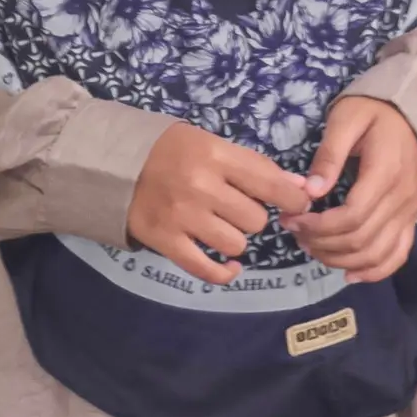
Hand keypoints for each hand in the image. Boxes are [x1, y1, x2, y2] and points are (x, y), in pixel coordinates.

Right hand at [126, 123, 313, 284]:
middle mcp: (201, 186)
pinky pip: (208, 269)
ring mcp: (183, 216)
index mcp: (214, 154)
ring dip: (235, 239)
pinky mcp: (166, 241)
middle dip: (252, 215)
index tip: (297, 203)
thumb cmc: (172, 150)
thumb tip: (300, 188)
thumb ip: (254, 166)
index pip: (269, 183)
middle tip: (235, 207)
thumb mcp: (212, 144)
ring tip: (221, 226)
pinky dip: (224, 272)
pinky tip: (230, 265)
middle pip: (255, 218)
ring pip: (236, 244)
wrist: (116, 165)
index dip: (293, 197)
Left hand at [282, 95, 416, 283]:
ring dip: (341, 259)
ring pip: (376, 254)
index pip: (351, 216)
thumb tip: (311, 191)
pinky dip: (374, 271)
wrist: (414, 113)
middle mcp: (401, 199)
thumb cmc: (374, 112)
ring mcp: (409, 212)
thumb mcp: (346, 119)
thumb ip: (329, 155)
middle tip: (294, 231)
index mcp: (385, 173)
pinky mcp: (411, 219)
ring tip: (312, 247)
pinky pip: (397, 255)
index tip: (292, 219)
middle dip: (321, 243)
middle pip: (360, 239)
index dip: (318, 226)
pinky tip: (349, 274)